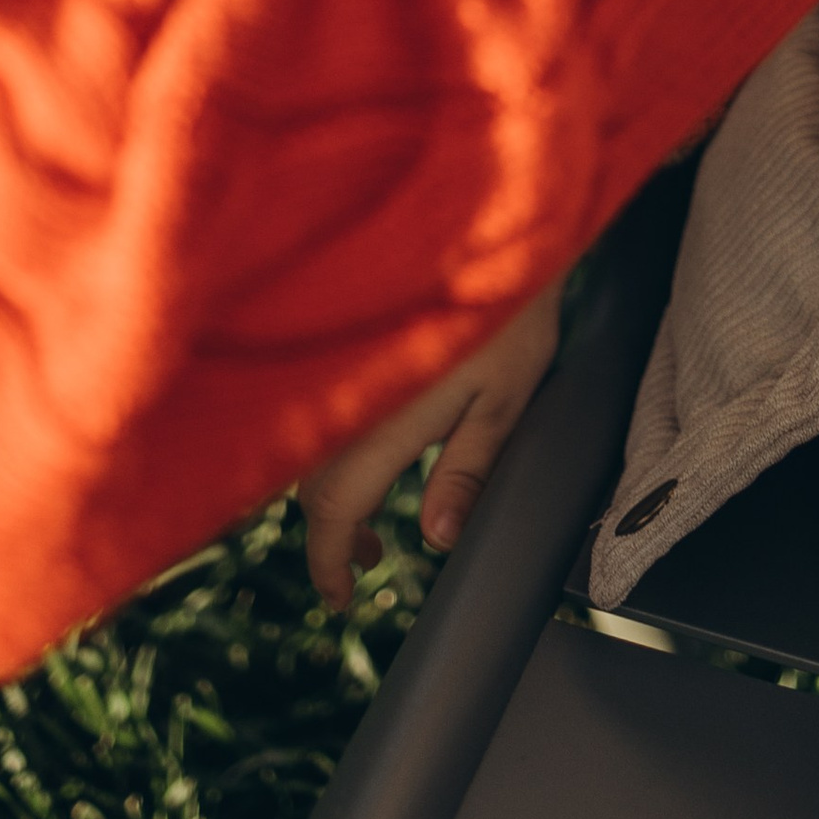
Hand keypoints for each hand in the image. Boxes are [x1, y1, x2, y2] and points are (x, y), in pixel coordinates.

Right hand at [297, 278, 564, 606]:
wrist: (486, 218)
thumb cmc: (507, 310)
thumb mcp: (502, 399)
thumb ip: (467, 472)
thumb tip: (437, 542)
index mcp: (378, 423)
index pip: (329, 515)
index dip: (328, 564)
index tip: (342, 600)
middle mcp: (343, 401)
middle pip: (312, 491)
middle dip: (335, 536)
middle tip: (373, 562)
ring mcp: (335, 374)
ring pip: (311, 456)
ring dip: (334, 498)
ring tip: (374, 529)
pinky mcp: (338, 350)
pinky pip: (319, 420)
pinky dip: (334, 456)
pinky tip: (368, 462)